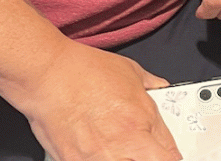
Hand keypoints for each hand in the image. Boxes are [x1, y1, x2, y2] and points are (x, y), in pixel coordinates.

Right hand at [10, 40, 177, 160]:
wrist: (50, 76)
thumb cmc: (87, 70)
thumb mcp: (131, 71)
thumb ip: (151, 87)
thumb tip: (161, 91)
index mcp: (142, 119)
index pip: (169, 154)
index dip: (171, 157)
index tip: (168, 156)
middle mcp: (123, 143)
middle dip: (151, 159)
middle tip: (144, 153)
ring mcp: (98, 157)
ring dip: (126, 160)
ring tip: (120, 151)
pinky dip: (98, 160)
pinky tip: (98, 153)